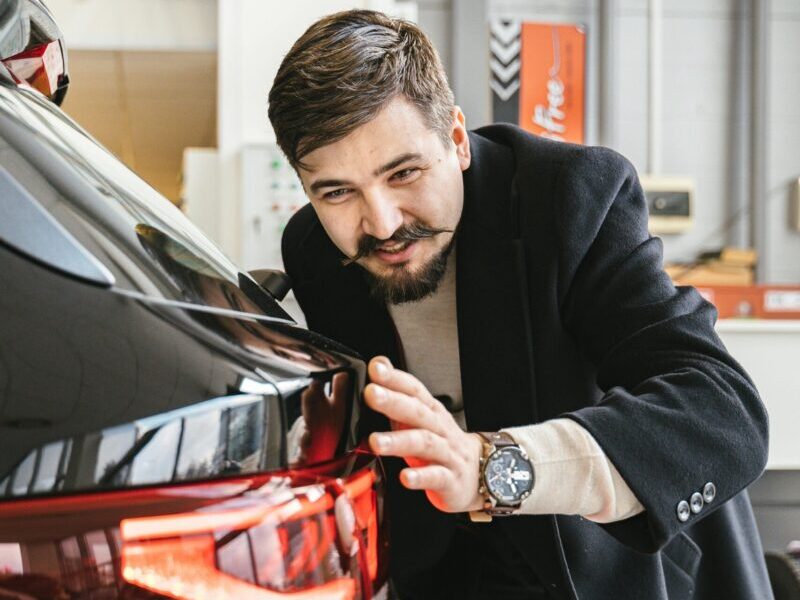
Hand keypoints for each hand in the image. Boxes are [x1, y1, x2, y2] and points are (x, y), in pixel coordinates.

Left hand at [364, 356, 484, 512]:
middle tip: (372, 395)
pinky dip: (421, 477)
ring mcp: (447, 454)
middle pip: (418, 412)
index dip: (396, 378)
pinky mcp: (451, 480)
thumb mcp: (421, 419)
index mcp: (431, 412)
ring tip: (376, 441)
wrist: (479, 474)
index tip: (376, 368)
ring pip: (425, 443)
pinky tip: (405, 477)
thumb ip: (398, 396)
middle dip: (394, 402)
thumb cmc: (443, 445)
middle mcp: (440, 429)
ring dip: (399, 441)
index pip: (414, 389)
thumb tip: (378, 366)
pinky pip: (437, 477)